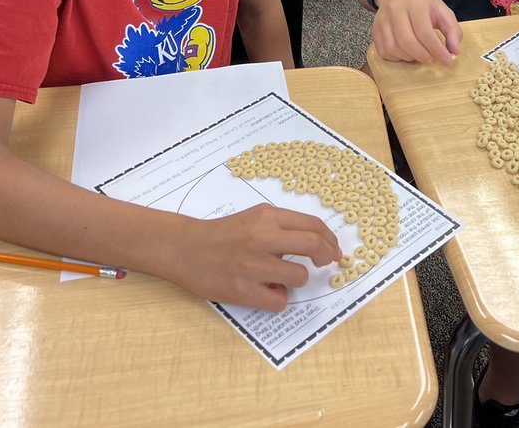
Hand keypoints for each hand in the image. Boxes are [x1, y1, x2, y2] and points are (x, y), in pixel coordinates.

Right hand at [169, 204, 340, 310]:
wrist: (184, 248)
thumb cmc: (223, 234)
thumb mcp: (255, 218)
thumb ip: (282, 227)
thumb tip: (317, 244)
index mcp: (267, 217)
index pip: (313, 226)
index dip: (330, 240)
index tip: (334, 250)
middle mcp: (261, 237)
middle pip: (313, 246)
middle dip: (327, 257)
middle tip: (327, 263)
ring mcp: (252, 265)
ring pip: (299, 277)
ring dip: (297, 280)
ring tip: (281, 278)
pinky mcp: (242, 290)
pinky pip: (279, 300)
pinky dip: (278, 298)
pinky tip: (267, 292)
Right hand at [371, 0, 462, 64]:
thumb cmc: (422, 2)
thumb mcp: (442, 10)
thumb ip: (452, 30)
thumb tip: (454, 52)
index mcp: (415, 2)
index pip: (424, 31)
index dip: (437, 50)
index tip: (447, 61)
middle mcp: (395, 9)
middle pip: (407, 41)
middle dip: (423, 56)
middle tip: (432, 59)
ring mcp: (382, 19)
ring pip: (393, 48)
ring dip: (410, 57)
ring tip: (420, 54)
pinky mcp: (375, 29)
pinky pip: (383, 51)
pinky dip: (397, 57)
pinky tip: (407, 53)